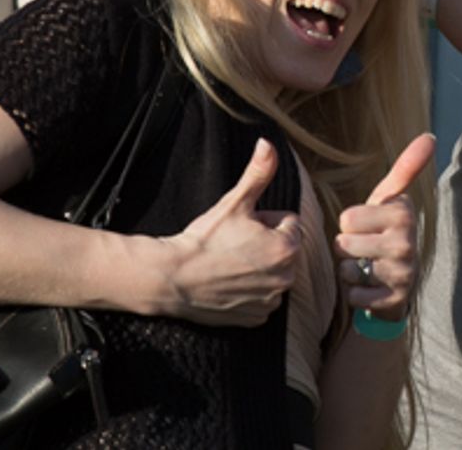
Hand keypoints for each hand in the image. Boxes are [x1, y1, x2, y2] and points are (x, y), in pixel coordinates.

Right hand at [159, 138, 299, 325]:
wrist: (173, 277)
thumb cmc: (205, 238)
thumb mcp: (234, 201)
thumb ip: (259, 172)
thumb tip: (268, 143)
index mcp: (288, 248)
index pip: (288, 223)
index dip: (263, 220)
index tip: (242, 227)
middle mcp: (287, 278)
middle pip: (281, 249)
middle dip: (263, 243)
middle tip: (233, 244)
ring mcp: (272, 301)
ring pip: (271, 272)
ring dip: (257, 267)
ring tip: (228, 263)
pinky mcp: (257, 318)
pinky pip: (261, 297)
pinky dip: (249, 290)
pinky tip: (227, 283)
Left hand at [335, 133, 434, 320]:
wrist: (399, 283)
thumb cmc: (386, 232)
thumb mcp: (391, 199)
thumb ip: (406, 167)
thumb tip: (430, 136)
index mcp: (403, 212)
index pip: (347, 217)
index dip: (350, 224)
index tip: (370, 227)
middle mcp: (407, 241)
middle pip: (343, 243)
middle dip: (347, 249)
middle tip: (366, 249)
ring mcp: (403, 272)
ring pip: (347, 269)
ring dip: (350, 272)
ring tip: (368, 268)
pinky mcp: (395, 300)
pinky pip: (353, 296)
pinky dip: (355, 294)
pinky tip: (371, 289)